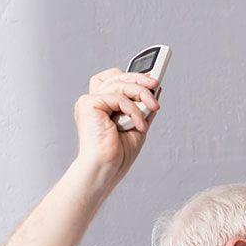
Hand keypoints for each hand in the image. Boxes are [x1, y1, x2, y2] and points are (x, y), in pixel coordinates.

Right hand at [73, 67, 160, 182]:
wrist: (105, 170)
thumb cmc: (118, 155)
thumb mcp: (138, 125)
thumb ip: (144, 107)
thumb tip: (157, 88)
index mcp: (102, 105)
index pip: (115, 79)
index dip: (133, 75)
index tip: (152, 76)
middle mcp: (93, 101)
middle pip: (117, 76)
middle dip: (140, 79)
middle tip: (156, 84)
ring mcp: (89, 101)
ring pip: (119, 83)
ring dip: (141, 94)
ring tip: (154, 107)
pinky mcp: (88, 104)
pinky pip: (117, 97)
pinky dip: (133, 110)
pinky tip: (139, 124)